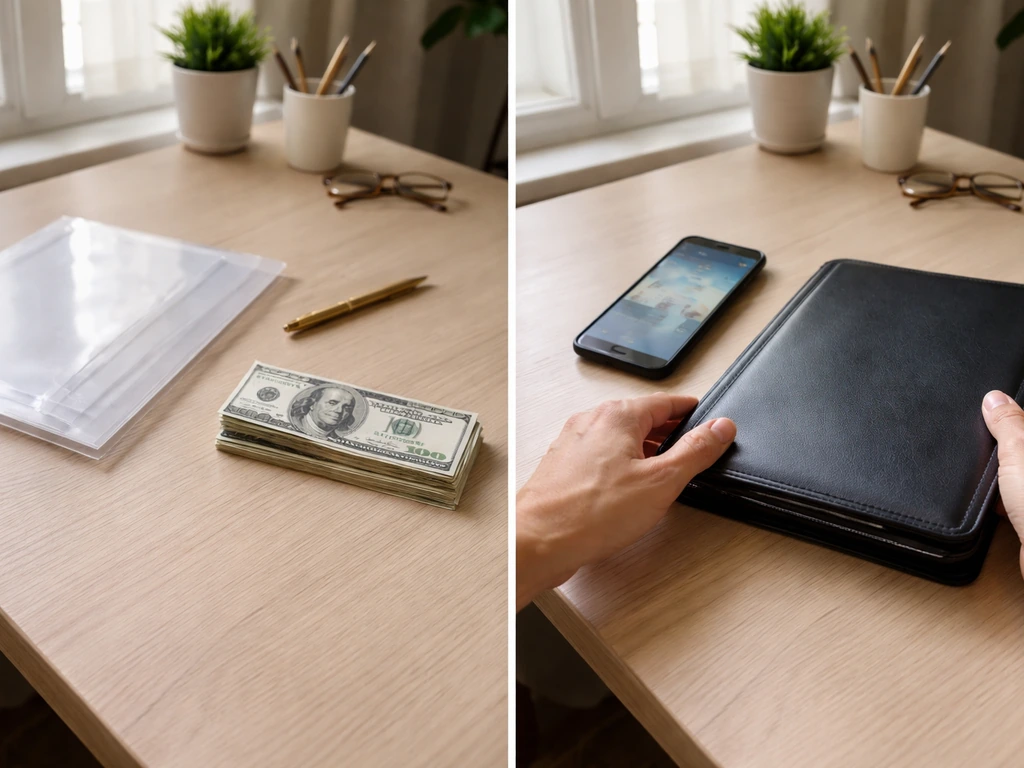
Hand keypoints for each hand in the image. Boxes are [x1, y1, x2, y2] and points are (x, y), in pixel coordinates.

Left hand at [516, 393, 735, 609]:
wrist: (538, 541)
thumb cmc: (590, 513)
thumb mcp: (660, 482)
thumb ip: (695, 451)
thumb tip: (720, 427)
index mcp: (617, 416)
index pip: (666, 402)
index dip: (691, 412)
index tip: (707, 417)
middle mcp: (591, 422)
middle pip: (641, 418)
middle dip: (668, 432)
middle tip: (692, 446)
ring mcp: (574, 444)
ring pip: (619, 438)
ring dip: (644, 450)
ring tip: (664, 470)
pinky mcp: (564, 467)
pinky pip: (600, 456)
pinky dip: (621, 465)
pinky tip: (628, 487)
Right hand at [982, 390, 1023, 577]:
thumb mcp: (1021, 452)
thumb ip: (1009, 424)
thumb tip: (995, 398)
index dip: (1012, 419)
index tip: (994, 414)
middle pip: (1022, 451)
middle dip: (1006, 448)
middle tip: (991, 446)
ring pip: (1019, 476)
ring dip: (1003, 477)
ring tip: (991, 476)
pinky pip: (1017, 500)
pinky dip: (1005, 500)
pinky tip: (995, 503)